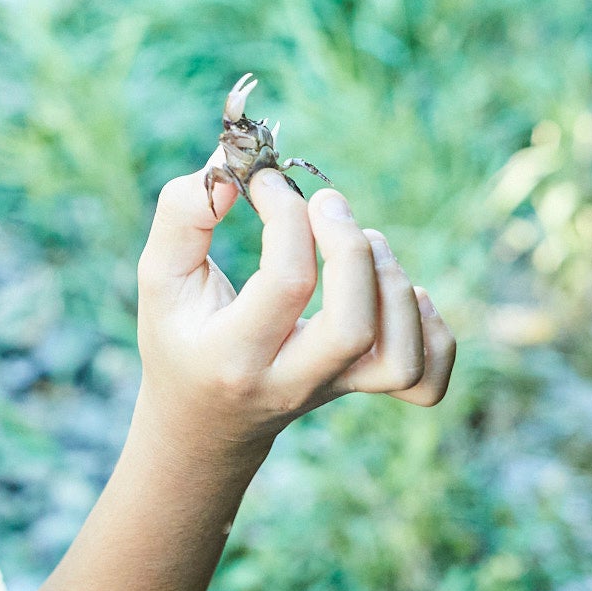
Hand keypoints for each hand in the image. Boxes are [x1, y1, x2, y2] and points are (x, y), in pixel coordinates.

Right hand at [131, 160, 456, 467]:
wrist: (204, 424)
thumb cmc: (182, 336)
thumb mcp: (159, 277)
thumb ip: (183, 214)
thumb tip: (233, 166)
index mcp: (232, 356)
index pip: (286, 283)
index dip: (286, 213)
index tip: (266, 181)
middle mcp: (289, 383)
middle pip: (353, 328)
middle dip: (351, 249)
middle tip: (328, 203)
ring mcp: (334, 390)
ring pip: (399, 359)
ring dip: (395, 284)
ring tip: (365, 242)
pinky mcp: (363, 389)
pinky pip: (427, 379)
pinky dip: (432, 330)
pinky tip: (399, 292)